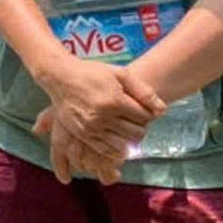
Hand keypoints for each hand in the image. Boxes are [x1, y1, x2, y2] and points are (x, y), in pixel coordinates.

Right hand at [30, 53, 165, 183]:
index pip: (145, 117)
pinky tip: (117, 140)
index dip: (148, 114)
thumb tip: (162, 110)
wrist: (60, 77)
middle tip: (134, 119)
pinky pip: (106, 150)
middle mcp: (103, 116)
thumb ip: (143, 91)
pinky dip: (116, 149)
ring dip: (129, 139)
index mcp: (115, 100)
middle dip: (140, 127)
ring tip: (125, 128)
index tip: (142, 109)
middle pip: (136, 133)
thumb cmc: (92, 73)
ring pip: (124, 144)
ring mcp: (92, 127)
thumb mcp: (120, 74)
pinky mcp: (83, 134)